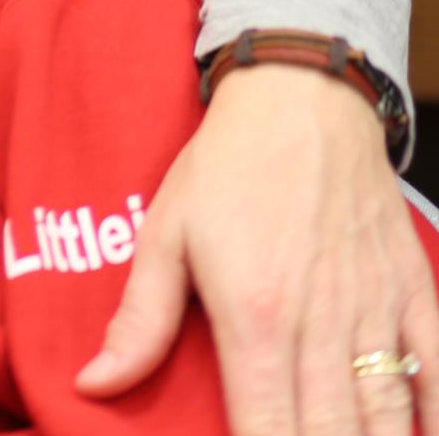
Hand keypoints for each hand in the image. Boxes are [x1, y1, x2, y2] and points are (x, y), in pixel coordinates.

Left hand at [76, 63, 438, 432]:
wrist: (301, 95)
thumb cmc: (228, 165)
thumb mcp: (166, 232)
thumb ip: (139, 319)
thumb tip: (92, 383)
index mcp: (255, 319)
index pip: (267, 434)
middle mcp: (321, 327)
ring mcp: (374, 312)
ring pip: (387, 418)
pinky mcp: (414, 291)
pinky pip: (437, 371)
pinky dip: (433, 417)